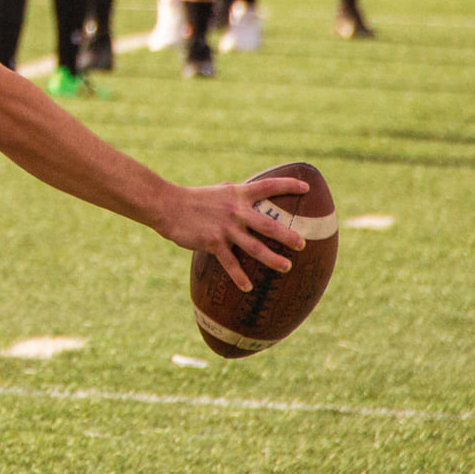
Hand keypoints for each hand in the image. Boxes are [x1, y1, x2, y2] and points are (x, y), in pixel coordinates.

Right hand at [152, 175, 309, 290]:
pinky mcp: (213, 242)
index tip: (306, 189)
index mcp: (238, 194)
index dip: (288, 186)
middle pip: (268, 225)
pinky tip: (248, 287)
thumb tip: (241, 188)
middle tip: (303, 244)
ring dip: (272, 259)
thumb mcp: (217, 190)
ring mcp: (225, 228)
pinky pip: (230, 263)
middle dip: (288, 235)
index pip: (268, 186)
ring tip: (287, 267)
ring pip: (255, 247)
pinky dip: (239, 276)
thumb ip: (233, 192)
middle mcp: (236, 210)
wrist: (167, 205)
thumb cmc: (193, 199)